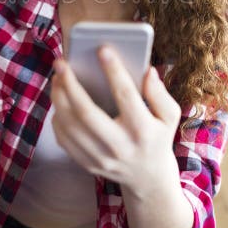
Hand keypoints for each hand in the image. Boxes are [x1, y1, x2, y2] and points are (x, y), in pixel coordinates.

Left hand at [50, 45, 181, 195]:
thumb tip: (148, 71)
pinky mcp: (87, 164)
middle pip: (87, 113)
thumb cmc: (158, 137)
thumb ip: (159, 94)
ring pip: (70, 126)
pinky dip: (57, 117)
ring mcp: (101, 158)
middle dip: (70, 85)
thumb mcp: (170, 117)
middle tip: (61, 63)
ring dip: (58, 99)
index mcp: (143, 130)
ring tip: (57, 78)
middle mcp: (120, 147)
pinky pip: (64, 139)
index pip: (126, 96)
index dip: (114, 71)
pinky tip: (59, 101)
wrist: (148, 178)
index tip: (103, 49)